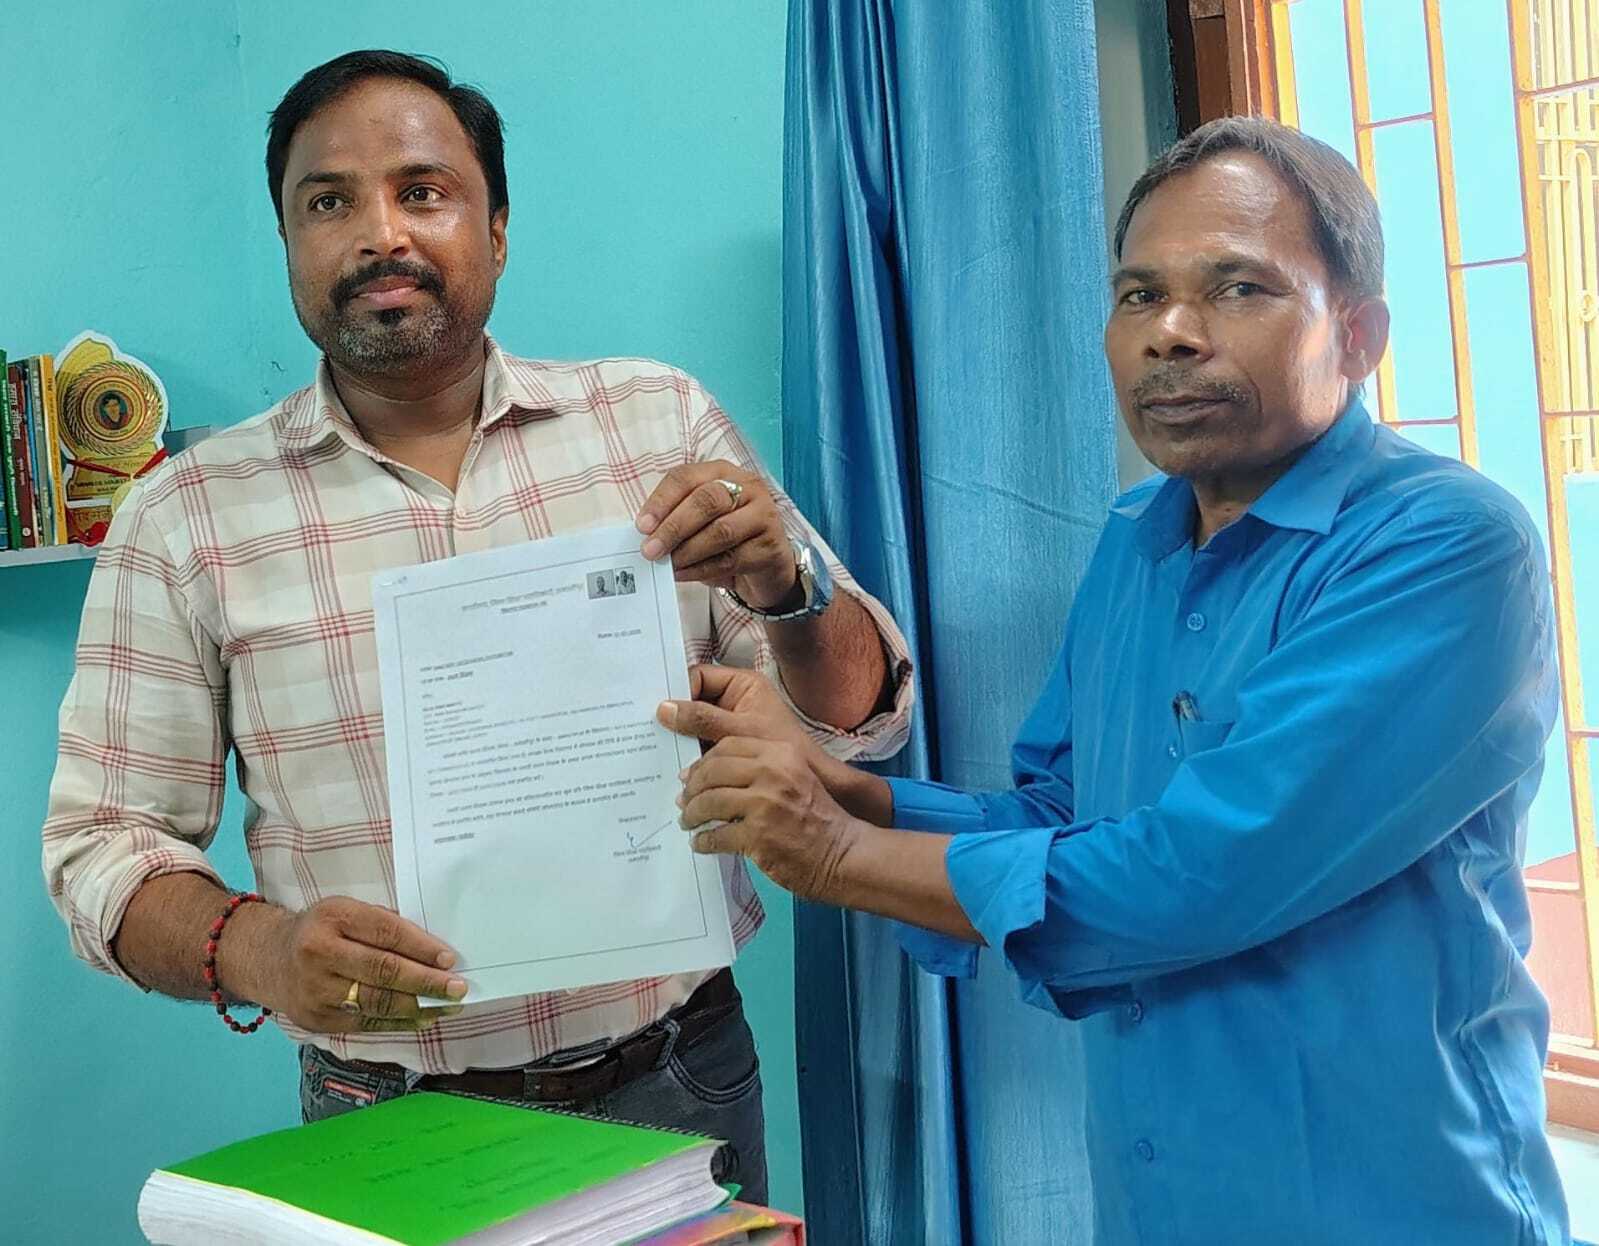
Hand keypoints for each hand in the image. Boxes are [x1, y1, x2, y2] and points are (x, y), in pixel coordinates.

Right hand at [246, 897, 467, 1034]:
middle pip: (383, 971)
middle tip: (457, 988)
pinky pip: (366, 1023)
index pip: (386, 933)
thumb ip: (384, 925)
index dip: (421, 948)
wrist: (269, 959)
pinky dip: (398, 1022)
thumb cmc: (321, 930)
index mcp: (333, 917)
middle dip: (426, 982)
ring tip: (446, 1006)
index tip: (450, 960)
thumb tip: (433, 950)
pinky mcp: (316, 1019)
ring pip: (376, 1002)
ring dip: (417, 1007)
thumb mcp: (347, 910)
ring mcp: (316, 990)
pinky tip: (421, 1018)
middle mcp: (319, 953)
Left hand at [636, 461, 797, 608]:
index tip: (642, 526)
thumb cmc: (726, 539)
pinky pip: (732, 559)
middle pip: (707, 499)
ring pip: (721, 531)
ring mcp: (764, 514)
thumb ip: (676, 519)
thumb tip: (646, 534)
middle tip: (651, 549)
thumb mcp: (700, 522)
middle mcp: (747, 487)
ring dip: (688, 551)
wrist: (766, 567)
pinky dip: (702, 569)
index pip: (686, 477)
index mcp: (722, 473)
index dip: (661, 501)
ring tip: (668, 564)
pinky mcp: (771, 545)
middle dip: (674, 526)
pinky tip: (684, 574)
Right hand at [661, 664, 811, 749]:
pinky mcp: (726, 745)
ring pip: (694, 723)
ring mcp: (728, 723)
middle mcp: (733, 699)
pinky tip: (669, 762)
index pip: (699, 676)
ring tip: (652, 746)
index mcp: (741, 684)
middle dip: (674, 715)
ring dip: (678, 736)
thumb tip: (663, 709)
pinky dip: (687, 751)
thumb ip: (703, 719)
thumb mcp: (738, 731)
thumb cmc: (779, 749)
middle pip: (693, 700)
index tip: (660, 709)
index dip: (679, 690)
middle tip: (646, 726)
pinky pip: (700, 742)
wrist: (810, 780)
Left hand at [678, 737, 864, 902]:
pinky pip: (716, 836)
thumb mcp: (796, 776)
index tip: (691, 775)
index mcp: (781, 753)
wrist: (843, 852)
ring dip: (693, 815)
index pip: (728, 746)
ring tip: (690, 822)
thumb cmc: (819, 816)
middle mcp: (772, 773)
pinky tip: (702, 844)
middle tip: (685, 801)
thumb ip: (762, 768)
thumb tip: (711, 773)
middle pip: (713, 771)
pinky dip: (703, 841)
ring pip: (709, 802)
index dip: (703, 761)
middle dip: (692, 788)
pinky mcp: (758, 836)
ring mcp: (764, 804)